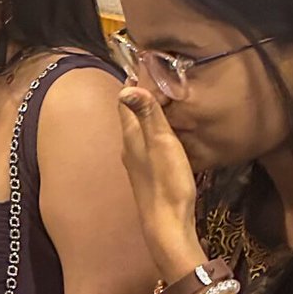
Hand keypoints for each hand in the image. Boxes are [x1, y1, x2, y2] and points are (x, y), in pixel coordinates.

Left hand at [117, 87, 203, 278]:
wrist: (168, 226)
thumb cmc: (167, 182)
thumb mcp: (161, 143)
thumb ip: (147, 116)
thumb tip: (126, 87)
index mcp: (130, 138)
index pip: (125, 103)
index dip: (133, 85)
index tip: (143, 68)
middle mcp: (129, 149)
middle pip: (130, 117)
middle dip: (140, 98)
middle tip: (155, 81)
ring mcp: (137, 164)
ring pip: (139, 132)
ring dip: (147, 116)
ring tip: (163, 103)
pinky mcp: (148, 176)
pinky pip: (147, 145)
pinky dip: (154, 133)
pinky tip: (166, 136)